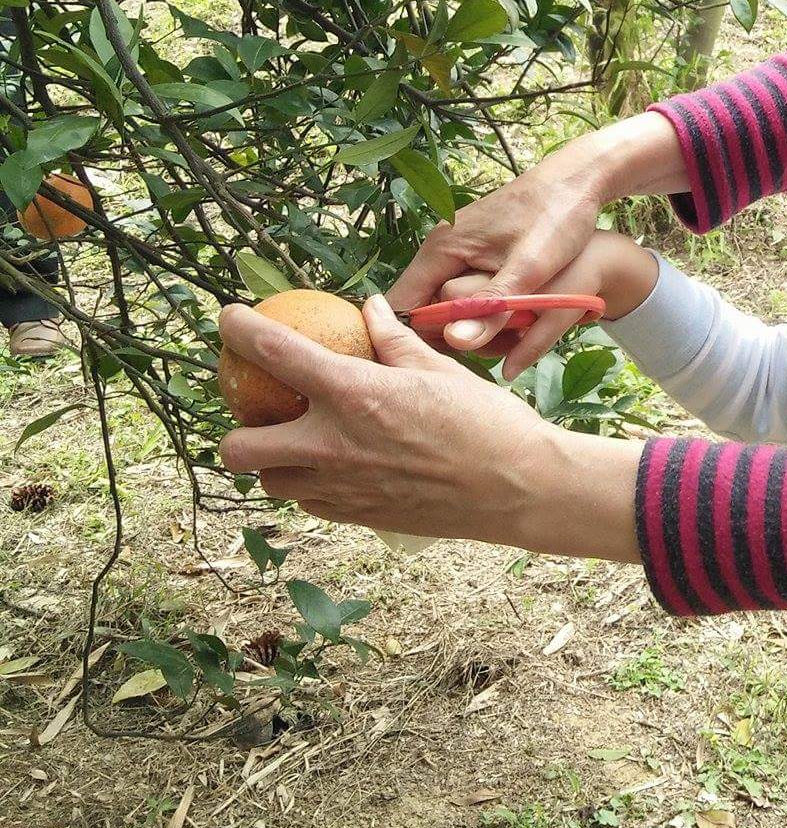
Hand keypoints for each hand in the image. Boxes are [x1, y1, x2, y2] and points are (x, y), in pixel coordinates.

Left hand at [217, 295, 640, 558]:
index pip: (274, 353)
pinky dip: (311, 486)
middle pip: (239, 448)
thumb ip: (391, 339)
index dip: (240, 330)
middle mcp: (333, 445)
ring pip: (271, 482)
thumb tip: (369, 309)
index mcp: (353, 394)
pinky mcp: (356, 518)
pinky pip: (310, 504)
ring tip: (300, 442)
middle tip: (259, 410)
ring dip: (274, 462)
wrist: (517, 489)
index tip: (227, 319)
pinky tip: (339, 468)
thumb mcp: (438, 367)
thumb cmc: (485, 421)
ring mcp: (340, 489)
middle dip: (234, 429)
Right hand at [387, 110, 684, 371]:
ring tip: (518, 334)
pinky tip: (519, 318)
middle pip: (425, 310)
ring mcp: (457, 249)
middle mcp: (440, 248)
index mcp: (440, 249)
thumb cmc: (557, 217)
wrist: (581, 179)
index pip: (403, 307)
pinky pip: (468, 292)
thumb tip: (455, 342)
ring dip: (476, 326)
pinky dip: (488, 310)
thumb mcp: (529, 268)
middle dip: (457, 336)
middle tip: (502, 349)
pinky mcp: (476, 252)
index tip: (459, 359)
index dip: (421, 340)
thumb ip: (492, 305)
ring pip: (450, 304)